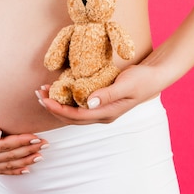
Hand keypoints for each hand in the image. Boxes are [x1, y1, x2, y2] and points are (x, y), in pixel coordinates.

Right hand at [0, 115, 48, 174]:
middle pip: (10, 156)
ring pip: (9, 165)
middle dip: (29, 150)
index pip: (6, 145)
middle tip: (45, 144)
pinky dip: (15, 171)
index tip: (36, 136)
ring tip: (41, 156)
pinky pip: (2, 171)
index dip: (22, 141)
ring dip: (26, 161)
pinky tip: (27, 170)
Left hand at [36, 64, 163, 124]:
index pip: (76, 115)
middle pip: (71, 117)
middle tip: (38, 95)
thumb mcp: (126, 85)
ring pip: (73, 111)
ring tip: (43, 92)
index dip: (58, 109)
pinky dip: (66, 98)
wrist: (155, 76)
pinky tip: (58, 89)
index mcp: (107, 113)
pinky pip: (78, 104)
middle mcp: (102, 115)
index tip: (44, 99)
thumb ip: (108, 94)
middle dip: (52, 107)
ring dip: (57, 103)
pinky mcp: (100, 102)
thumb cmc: (142, 79)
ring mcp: (101, 110)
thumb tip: (89, 101)